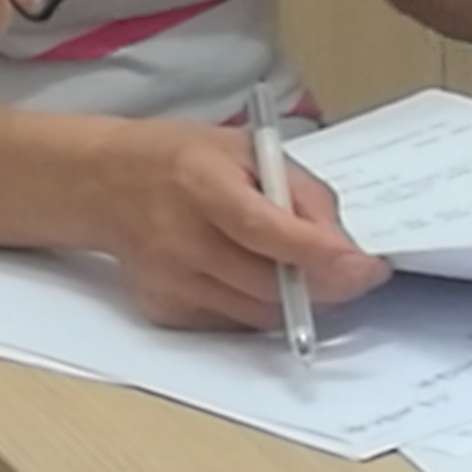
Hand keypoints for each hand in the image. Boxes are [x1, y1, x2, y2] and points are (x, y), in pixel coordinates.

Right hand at [93, 120, 387, 334]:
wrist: (105, 184)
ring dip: (298, 299)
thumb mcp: (249, 149)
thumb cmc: (182, 160)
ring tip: (309, 269)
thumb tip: (342, 243)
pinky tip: (258, 276)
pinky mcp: (165, 308)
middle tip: (357, 273)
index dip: (322, 256)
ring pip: (258, 313)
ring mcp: (170, 280)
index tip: (366, 268)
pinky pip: (234, 322)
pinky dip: (261, 307)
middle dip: (328, 285)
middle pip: (268, 283)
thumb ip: (300, 191)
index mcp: (202, 185)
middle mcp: (181, 239)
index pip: (267, 232)